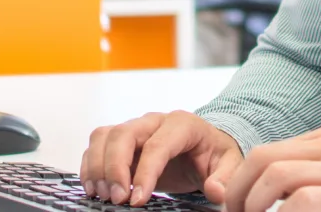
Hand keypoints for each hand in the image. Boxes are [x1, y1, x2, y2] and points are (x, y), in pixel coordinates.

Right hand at [80, 111, 241, 206]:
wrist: (204, 146)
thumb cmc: (214, 153)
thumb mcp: (229, 164)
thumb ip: (225, 178)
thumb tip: (216, 191)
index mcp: (182, 124)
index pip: (157, 146)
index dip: (145, 173)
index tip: (138, 200)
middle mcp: (154, 121)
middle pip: (123, 134)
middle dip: (114, 168)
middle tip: (117, 199)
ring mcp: (135, 128)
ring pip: (104, 136)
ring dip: (98, 166)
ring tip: (103, 195)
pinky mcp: (121, 139)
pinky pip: (97, 144)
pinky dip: (90, 165)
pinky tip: (95, 187)